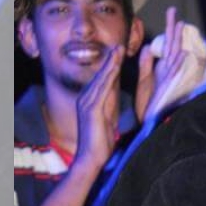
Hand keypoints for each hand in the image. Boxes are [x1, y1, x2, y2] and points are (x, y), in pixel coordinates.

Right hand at [74, 46, 121, 171]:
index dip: (111, 67)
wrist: (91, 160)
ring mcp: (86, 103)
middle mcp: (86, 99)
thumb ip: (109, 106)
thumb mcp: (108, 120)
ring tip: (117, 50)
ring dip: (110, 64)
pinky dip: (108, 77)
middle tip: (118, 45)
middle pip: (101, 76)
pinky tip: (114, 68)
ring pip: (101, 79)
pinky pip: (101, 90)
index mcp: (91, 102)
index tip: (119, 54)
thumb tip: (114, 95)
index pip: (103, 80)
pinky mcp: (91, 110)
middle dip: (110, 60)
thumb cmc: (101, 145)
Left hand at [136, 8, 205, 124]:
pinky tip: (182, 52)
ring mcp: (170, 79)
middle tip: (174, 11)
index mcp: (161, 68)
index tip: (171, 14)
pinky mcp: (169, 88)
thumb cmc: (147, 104)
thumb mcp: (144, 80)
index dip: (168, 29)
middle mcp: (168, 71)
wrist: (147, 121)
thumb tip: (148, 46)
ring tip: (181, 25)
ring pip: (175, 55)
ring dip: (178, 41)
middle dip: (173, 29)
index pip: (165, 44)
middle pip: (172, 46)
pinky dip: (179, 63)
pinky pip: (175, 73)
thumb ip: (146, 63)